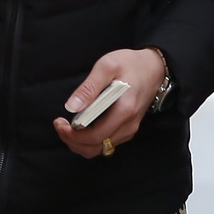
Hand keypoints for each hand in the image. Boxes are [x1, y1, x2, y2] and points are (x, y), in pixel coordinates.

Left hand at [52, 47, 167, 158]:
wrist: (154, 68)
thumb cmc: (131, 64)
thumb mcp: (107, 66)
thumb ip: (89, 87)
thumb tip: (72, 106)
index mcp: (124, 111)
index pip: (95, 137)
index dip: (73, 135)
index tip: (59, 122)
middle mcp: (128, 125)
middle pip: (95, 147)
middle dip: (72, 141)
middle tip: (60, 124)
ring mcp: (129, 129)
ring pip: (99, 149)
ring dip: (79, 142)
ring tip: (68, 126)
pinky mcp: (127, 129)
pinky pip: (105, 143)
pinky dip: (89, 140)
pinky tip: (81, 126)